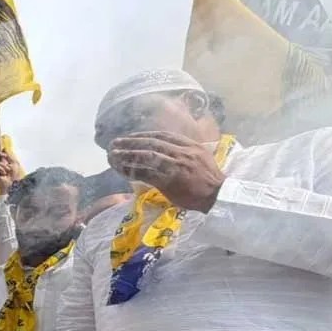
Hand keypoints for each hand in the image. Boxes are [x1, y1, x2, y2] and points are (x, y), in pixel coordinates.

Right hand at [0, 152, 20, 194]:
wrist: (13, 184)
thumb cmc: (15, 175)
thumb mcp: (14, 163)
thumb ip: (10, 155)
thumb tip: (4, 148)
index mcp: (3, 162)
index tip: (0, 146)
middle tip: (5, 156)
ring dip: (2, 166)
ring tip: (7, 171)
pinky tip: (3, 174)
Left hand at [108, 131, 225, 211]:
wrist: (219, 195)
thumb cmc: (210, 179)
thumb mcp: (200, 157)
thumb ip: (184, 151)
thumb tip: (166, 149)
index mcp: (189, 145)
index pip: (162, 135)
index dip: (143, 135)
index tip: (130, 136)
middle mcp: (181, 152)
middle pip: (150, 143)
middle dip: (130, 142)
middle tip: (114, 143)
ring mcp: (175, 166)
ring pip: (146, 156)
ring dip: (127, 155)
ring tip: (112, 155)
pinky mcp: (169, 181)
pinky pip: (146, 173)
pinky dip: (131, 170)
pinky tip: (120, 170)